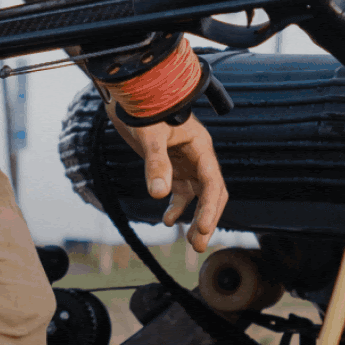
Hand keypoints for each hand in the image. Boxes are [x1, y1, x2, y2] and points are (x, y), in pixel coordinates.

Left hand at [107, 105, 227, 253]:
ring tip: (189, 243)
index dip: (209, 208)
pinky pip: (182, 192)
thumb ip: (155, 163)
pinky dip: (177, 207)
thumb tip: (158, 194)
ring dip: (195, 218)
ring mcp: (187, 162)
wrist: (132, 98)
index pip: (212, 183)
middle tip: (198, 246)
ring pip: (198, 196)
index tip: (201, 229)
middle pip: (212, 193)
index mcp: (201, 146)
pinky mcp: (174, 167)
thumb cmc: (144, 110)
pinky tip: (167, 221)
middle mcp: (198, 156)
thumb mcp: (149, 136)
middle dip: (207, 219)